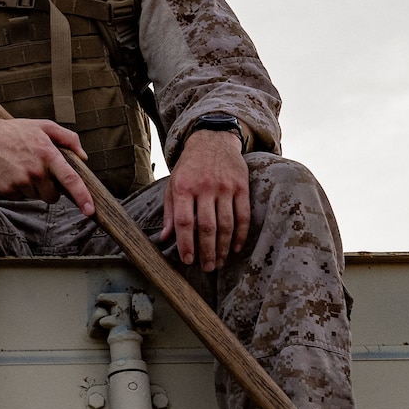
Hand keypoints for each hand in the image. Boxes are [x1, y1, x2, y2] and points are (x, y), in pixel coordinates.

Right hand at [0, 115, 93, 212]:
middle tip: (37, 171)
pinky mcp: (7, 190)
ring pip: (37, 196)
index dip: (83, 197)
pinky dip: (18, 188)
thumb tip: (83, 157)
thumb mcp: (42, 126)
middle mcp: (35, 170)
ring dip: (33, 187)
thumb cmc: (12, 131)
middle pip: (53, 195)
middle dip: (50, 189)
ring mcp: (21, 181)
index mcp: (48, 154)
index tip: (90, 211)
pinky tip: (9, 172)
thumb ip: (67, 137)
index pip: (70, 179)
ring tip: (20, 167)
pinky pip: (21, 197)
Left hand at [162, 128, 249, 271]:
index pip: (185, 221)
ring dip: (223, 247)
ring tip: (219, 262)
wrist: (212, 141)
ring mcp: (225, 187)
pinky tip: (236, 248)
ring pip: (226, 224)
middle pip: (207, 226)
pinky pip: (244, 215)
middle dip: (207, 251)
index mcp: (183, 188)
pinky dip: (241, 234)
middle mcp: (204, 187)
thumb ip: (170, 212)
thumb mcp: (173, 185)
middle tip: (207, 268)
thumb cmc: (189, 168)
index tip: (188, 261)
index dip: (186, 244)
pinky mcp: (242, 187)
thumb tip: (165, 239)